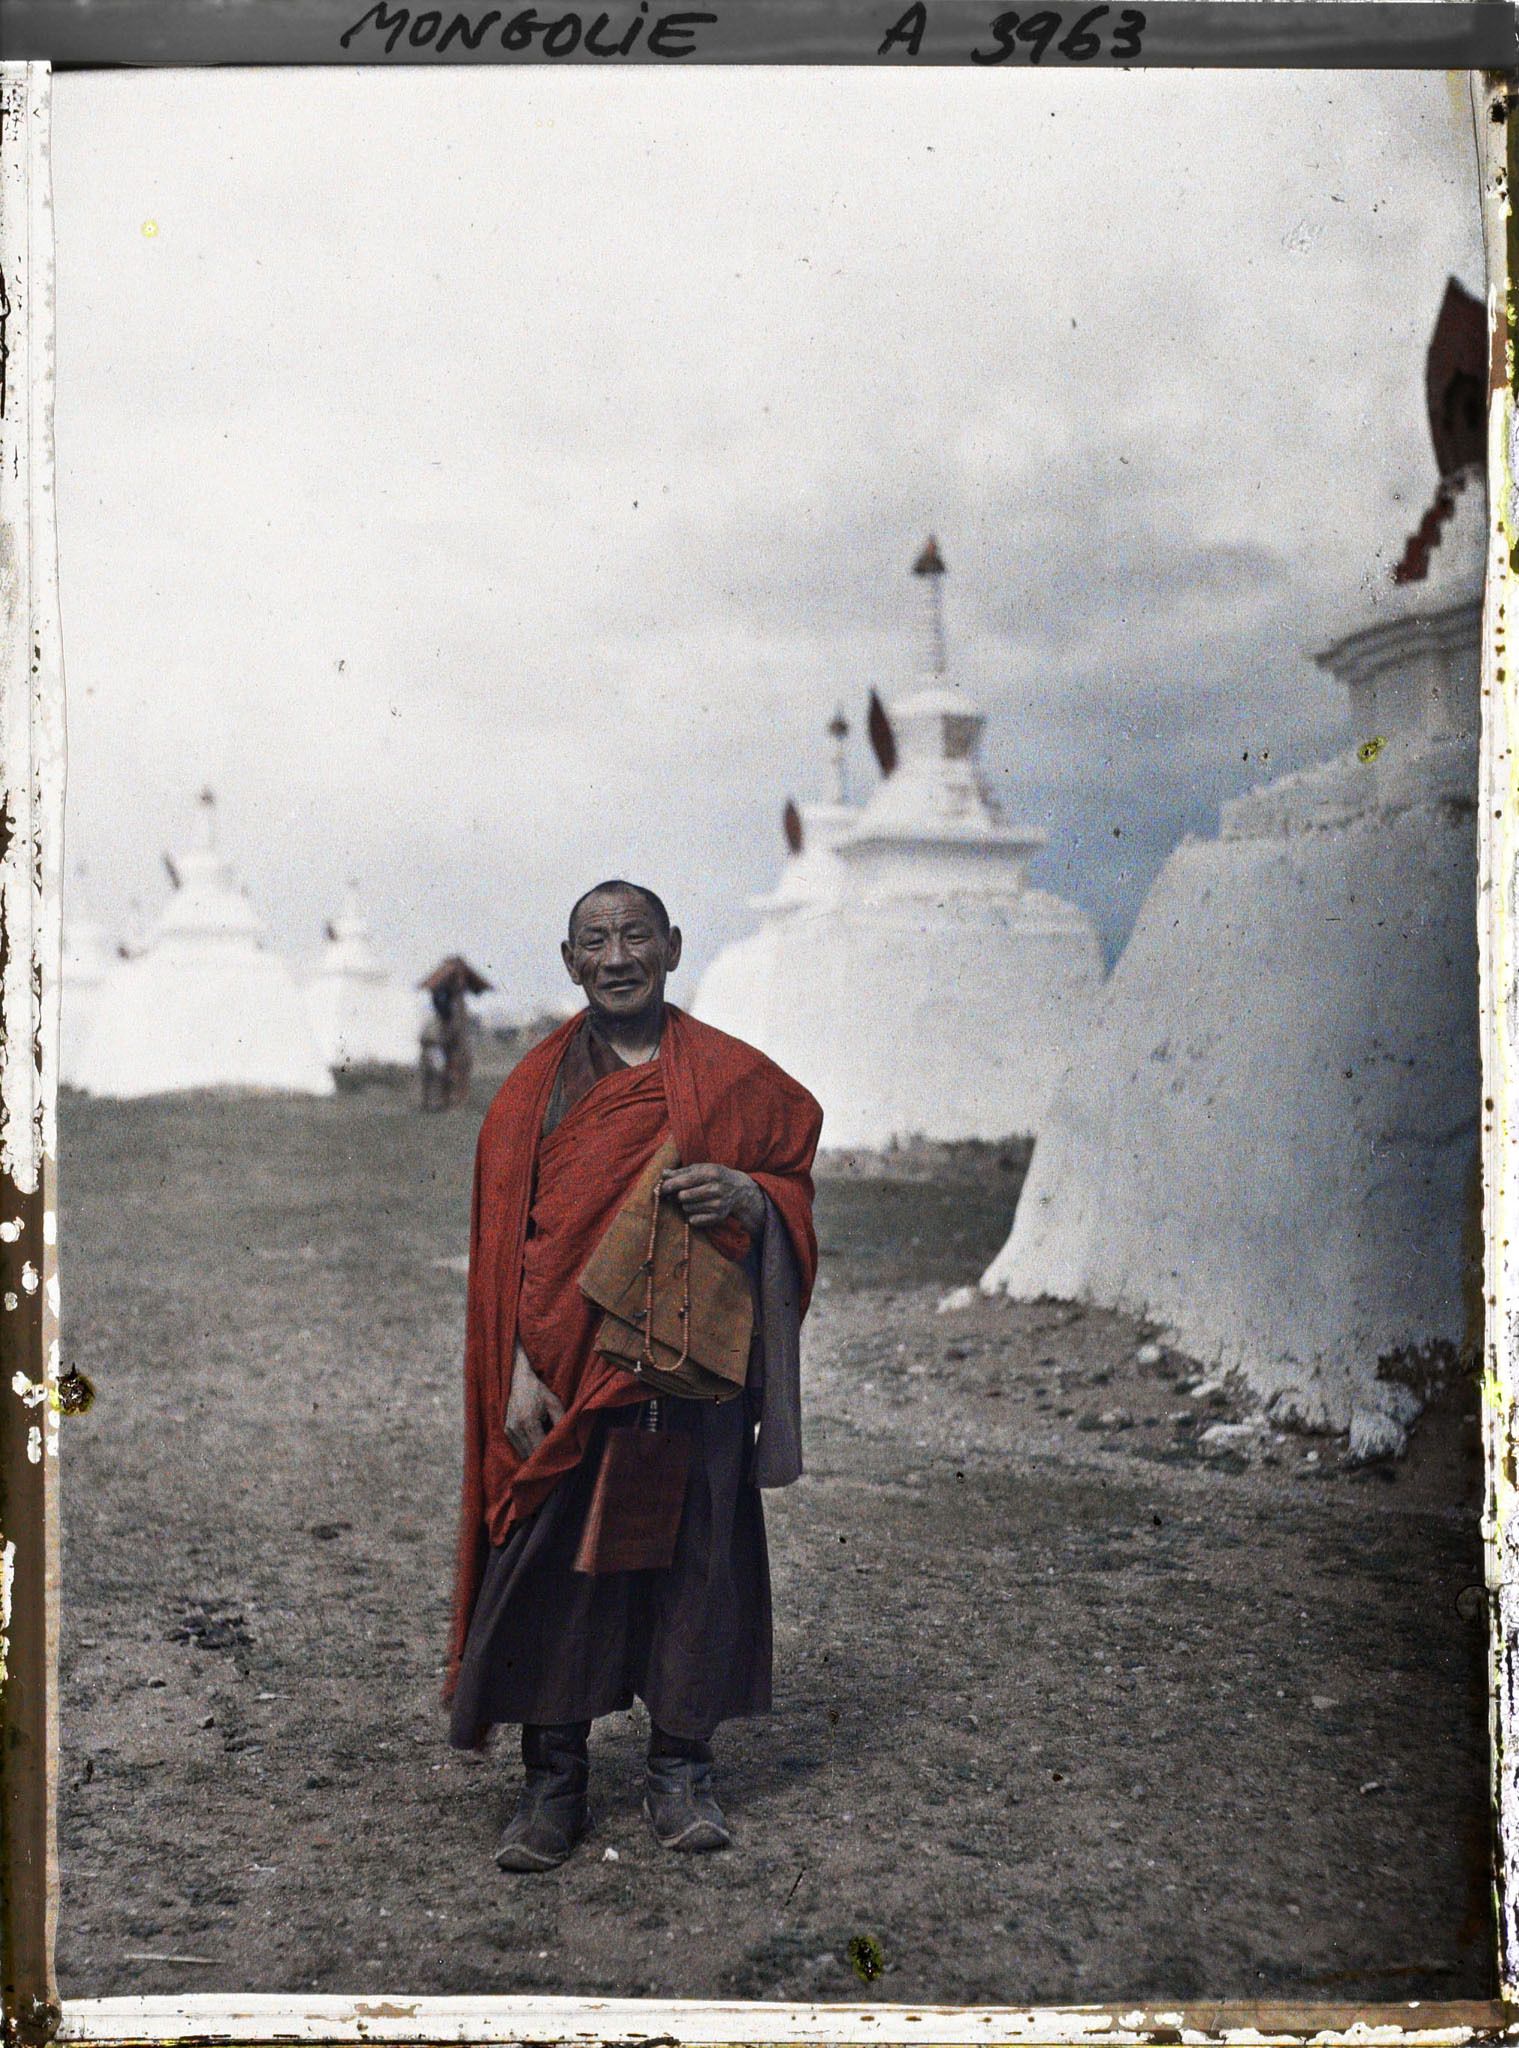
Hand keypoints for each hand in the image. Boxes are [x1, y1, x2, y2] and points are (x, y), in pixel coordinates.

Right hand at [503, 1343, 564, 1458]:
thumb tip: (567, 1439)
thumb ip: (560, 1421)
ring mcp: (509, 1430)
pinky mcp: (506, 1430)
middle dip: (543, 1458)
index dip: (550, 1455)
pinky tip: (537, 1444)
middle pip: (530, 1454)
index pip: (539, 1448)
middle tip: (556, 1458)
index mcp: (528, 1421)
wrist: (518, 1379)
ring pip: (523, 1453)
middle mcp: (515, 1428)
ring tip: (547, 1452)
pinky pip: (518, 1447)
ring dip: (534, 1455)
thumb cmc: (538, 1390)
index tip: (560, 1457)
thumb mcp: (554, 1403)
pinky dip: (528, 1449)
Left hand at [660, 1163, 765, 1234]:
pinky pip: (694, 1220)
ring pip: (687, 1208)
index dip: (670, 1185)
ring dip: (685, 1205)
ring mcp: (718, 1204)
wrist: (738, 1190)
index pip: (685, 1181)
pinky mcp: (718, 1217)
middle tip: (679, 1194)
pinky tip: (698, 1208)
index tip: (661, 1188)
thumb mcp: (701, 1169)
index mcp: (711, 1174)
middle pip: (684, 1196)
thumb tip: (664, 1173)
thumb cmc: (715, 1176)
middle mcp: (716, 1189)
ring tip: (693, 1199)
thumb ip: (682, 1171)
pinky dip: (691, 1215)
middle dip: (678, 1195)